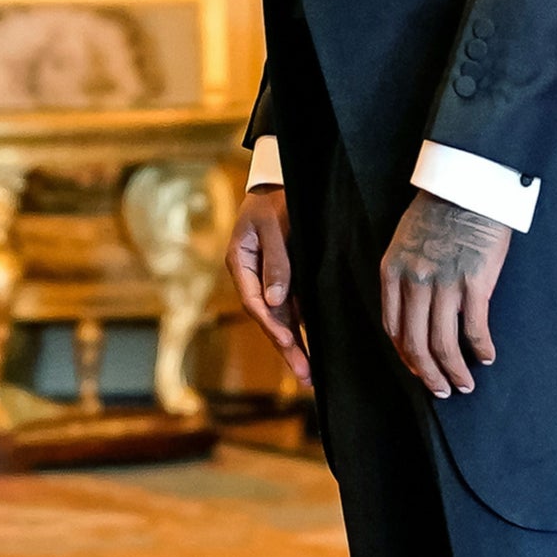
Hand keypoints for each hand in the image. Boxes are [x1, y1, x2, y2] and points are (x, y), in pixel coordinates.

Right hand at [225, 188, 310, 386]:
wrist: (283, 180)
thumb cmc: (276, 198)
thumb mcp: (273, 224)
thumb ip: (276, 260)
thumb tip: (275, 301)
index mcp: (240, 263)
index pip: (254, 302)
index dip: (272, 324)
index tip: (289, 342)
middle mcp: (253, 277)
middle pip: (268, 319)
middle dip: (287, 348)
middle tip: (305, 376)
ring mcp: (269, 280)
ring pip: (282, 318)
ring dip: (296, 346)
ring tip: (310, 375)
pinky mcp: (288, 278)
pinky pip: (294, 308)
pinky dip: (303, 327)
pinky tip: (316, 349)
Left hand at [378, 189, 510, 397]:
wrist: (469, 184)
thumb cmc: (440, 210)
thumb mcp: (405, 241)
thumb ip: (405, 276)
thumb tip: (415, 313)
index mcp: (392, 272)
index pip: (393, 329)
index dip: (405, 357)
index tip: (418, 371)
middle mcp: (414, 281)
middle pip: (415, 344)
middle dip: (428, 374)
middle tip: (442, 390)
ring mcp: (443, 283)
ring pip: (443, 343)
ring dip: (454, 370)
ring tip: (465, 385)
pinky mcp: (473, 282)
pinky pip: (474, 328)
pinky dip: (480, 349)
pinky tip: (487, 357)